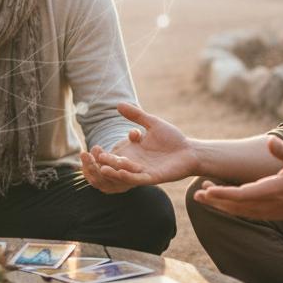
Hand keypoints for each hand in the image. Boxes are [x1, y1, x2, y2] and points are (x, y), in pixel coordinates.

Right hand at [82, 103, 196, 189]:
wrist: (190, 150)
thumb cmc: (172, 138)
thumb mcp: (152, 123)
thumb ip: (136, 116)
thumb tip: (118, 104)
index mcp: (131, 152)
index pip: (112, 154)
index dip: (101, 153)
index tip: (93, 148)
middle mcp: (134, 163)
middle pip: (114, 165)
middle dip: (103, 162)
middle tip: (92, 157)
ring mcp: (142, 171)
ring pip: (123, 173)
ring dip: (112, 171)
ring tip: (102, 167)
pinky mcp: (153, 177)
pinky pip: (138, 179)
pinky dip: (129, 176)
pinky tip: (121, 171)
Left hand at [191, 137, 282, 220]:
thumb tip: (269, 141)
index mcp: (273, 190)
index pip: (242, 195)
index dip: (223, 194)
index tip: (206, 190)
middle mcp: (268, 204)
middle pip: (235, 206)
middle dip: (215, 200)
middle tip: (197, 193)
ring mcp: (268, 212)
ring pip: (239, 211)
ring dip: (220, 205)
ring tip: (202, 196)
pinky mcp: (270, 214)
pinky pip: (246, 214)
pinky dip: (231, 209)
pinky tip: (222, 203)